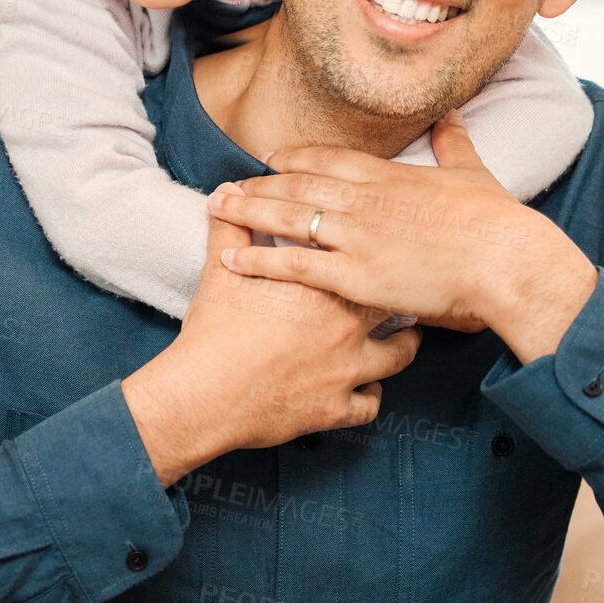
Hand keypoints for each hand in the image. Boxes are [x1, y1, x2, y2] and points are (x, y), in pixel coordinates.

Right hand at [121, 199, 421, 486]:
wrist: (201, 395)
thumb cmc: (213, 331)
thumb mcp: (220, 272)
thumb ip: (231, 229)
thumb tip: (226, 192)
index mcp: (323, 286)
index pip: (371, 261)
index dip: (381, 256)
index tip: (384, 252)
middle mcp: (345, 327)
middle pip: (397, 306)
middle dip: (401, 298)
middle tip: (400, 292)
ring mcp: (346, 371)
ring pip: (399, 358)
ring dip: (402, 347)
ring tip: (401, 339)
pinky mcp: (336, 410)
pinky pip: (370, 405)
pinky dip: (370, 397)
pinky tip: (366, 389)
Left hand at [204, 109, 598, 359]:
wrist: (506, 259)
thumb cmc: (498, 223)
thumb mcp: (474, 173)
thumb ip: (454, 144)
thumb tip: (451, 114)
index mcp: (391, 177)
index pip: (330, 160)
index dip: (296, 158)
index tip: (271, 157)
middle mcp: (365, 200)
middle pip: (298, 185)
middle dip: (258, 183)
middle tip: (223, 184)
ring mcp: (356, 236)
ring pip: (288, 218)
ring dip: (247, 211)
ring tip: (214, 208)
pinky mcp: (355, 274)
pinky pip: (295, 265)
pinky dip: (259, 260)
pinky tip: (229, 258)